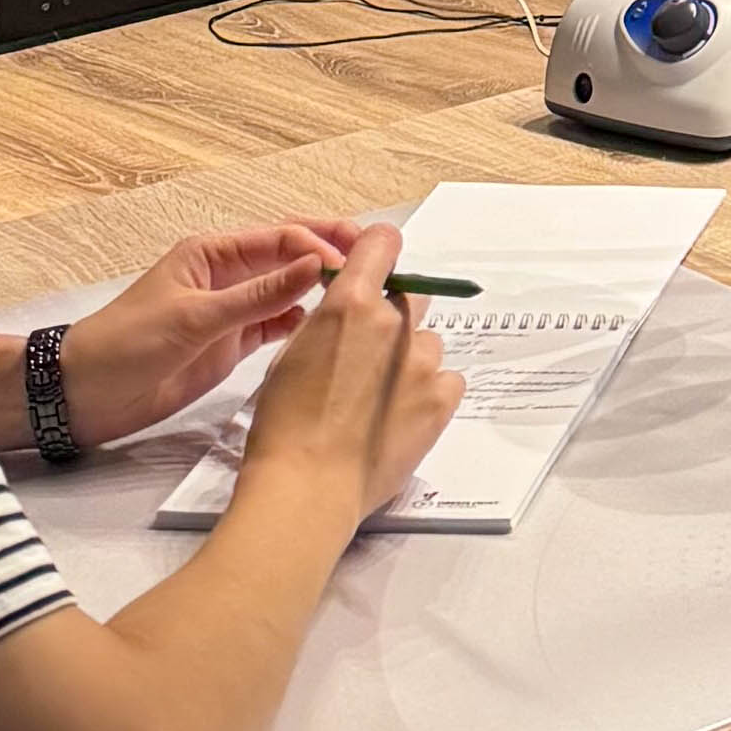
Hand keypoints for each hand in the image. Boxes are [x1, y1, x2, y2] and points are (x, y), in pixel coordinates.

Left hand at [56, 225, 360, 447]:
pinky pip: (278, 325)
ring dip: (322, 291)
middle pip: (291, 256)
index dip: (320, 246)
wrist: (85, 395)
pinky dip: (303, 324)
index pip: (280, 238)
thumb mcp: (195, 318)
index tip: (353, 264)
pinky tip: (327, 331)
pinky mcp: (231, 343)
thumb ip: (258, 295)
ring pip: (289, 291)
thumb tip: (315, 264)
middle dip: (331, 254)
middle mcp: (227, 275)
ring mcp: (231, 310)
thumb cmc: (126, 345)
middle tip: (378, 259)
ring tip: (364, 297)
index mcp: (213, 253)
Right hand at [239, 226, 460, 517]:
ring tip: (376, 401)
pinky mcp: (443, 397)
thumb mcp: (290, 355)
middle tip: (365, 359)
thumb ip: (328, 323)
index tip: (379, 264)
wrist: (307, 486)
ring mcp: (422, 360)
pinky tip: (399, 417)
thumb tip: (346, 315)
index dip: (380, 251)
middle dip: (391, 319)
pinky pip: (447, 379)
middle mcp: (392, 323)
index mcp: (349, 303)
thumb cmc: (284, 427)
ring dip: (408, 361)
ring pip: (426, 343)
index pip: (383, 244)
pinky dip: (429, 392)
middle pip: (409, 298)